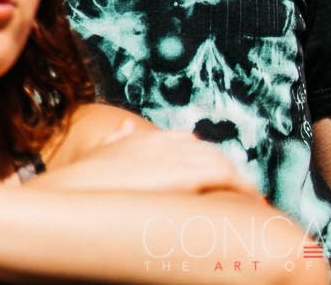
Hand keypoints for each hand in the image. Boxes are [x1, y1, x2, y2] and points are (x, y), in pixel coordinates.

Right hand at [41, 127, 255, 196]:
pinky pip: (226, 176)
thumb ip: (116, 141)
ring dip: (240, 181)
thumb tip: (123, 128)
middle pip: (210, 152)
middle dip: (228, 171)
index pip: (187, 141)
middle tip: (243, 194)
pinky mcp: (187, 175)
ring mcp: (176, 156)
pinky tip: (252, 201)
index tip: (218, 176)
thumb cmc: (85, 180)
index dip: (205, 158)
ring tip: (253, 201)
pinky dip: (242, 187)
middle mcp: (165, 141)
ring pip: (223, 161)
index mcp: (147, 137)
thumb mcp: (101, 154)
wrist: (77, 190)